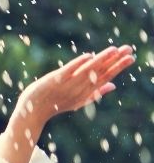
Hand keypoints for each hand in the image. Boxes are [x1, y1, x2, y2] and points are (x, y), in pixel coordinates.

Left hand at [14, 45, 135, 124]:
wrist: (32, 112)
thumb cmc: (55, 105)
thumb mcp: (77, 101)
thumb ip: (95, 93)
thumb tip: (114, 85)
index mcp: (86, 93)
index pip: (106, 77)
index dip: (118, 67)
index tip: (131, 57)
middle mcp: (79, 89)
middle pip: (100, 72)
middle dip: (115, 61)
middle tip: (129, 49)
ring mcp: (66, 85)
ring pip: (87, 71)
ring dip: (100, 60)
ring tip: (114, 49)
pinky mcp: (54, 81)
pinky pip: (67, 72)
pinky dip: (77, 64)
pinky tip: (88, 56)